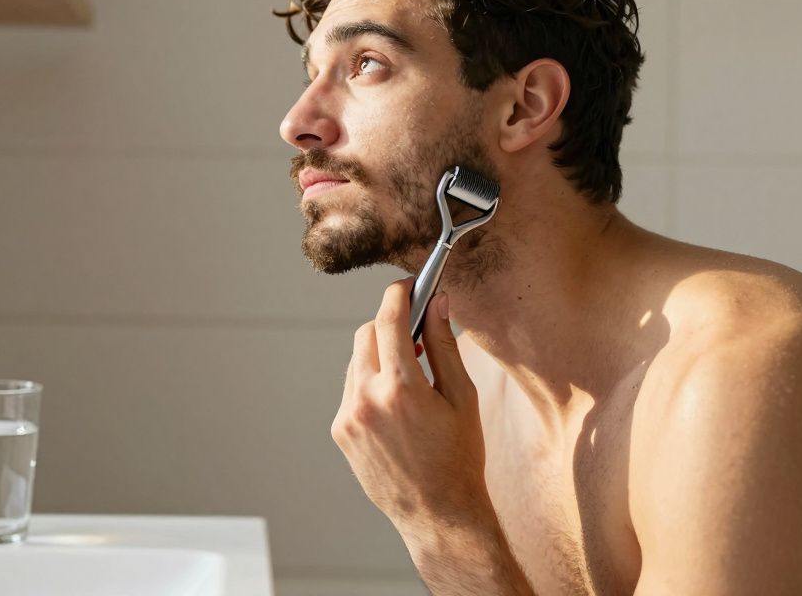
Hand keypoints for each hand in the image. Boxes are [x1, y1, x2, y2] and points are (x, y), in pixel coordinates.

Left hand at [331, 278, 488, 528]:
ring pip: (355, 362)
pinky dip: (369, 385)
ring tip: (408, 377)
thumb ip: (444, 345)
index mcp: (401, 388)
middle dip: (388, 326)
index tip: (407, 286)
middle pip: (366, 335)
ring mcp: (348, 417)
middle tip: (414, 335)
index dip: (398, 295)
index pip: (389, 320)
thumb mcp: (462, 398)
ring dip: (378, 357)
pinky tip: (395, 406)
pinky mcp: (339, 432)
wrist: (438, 514)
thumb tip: (438, 303)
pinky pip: (350, 390)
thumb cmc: (459, 456)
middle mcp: (367, 399)